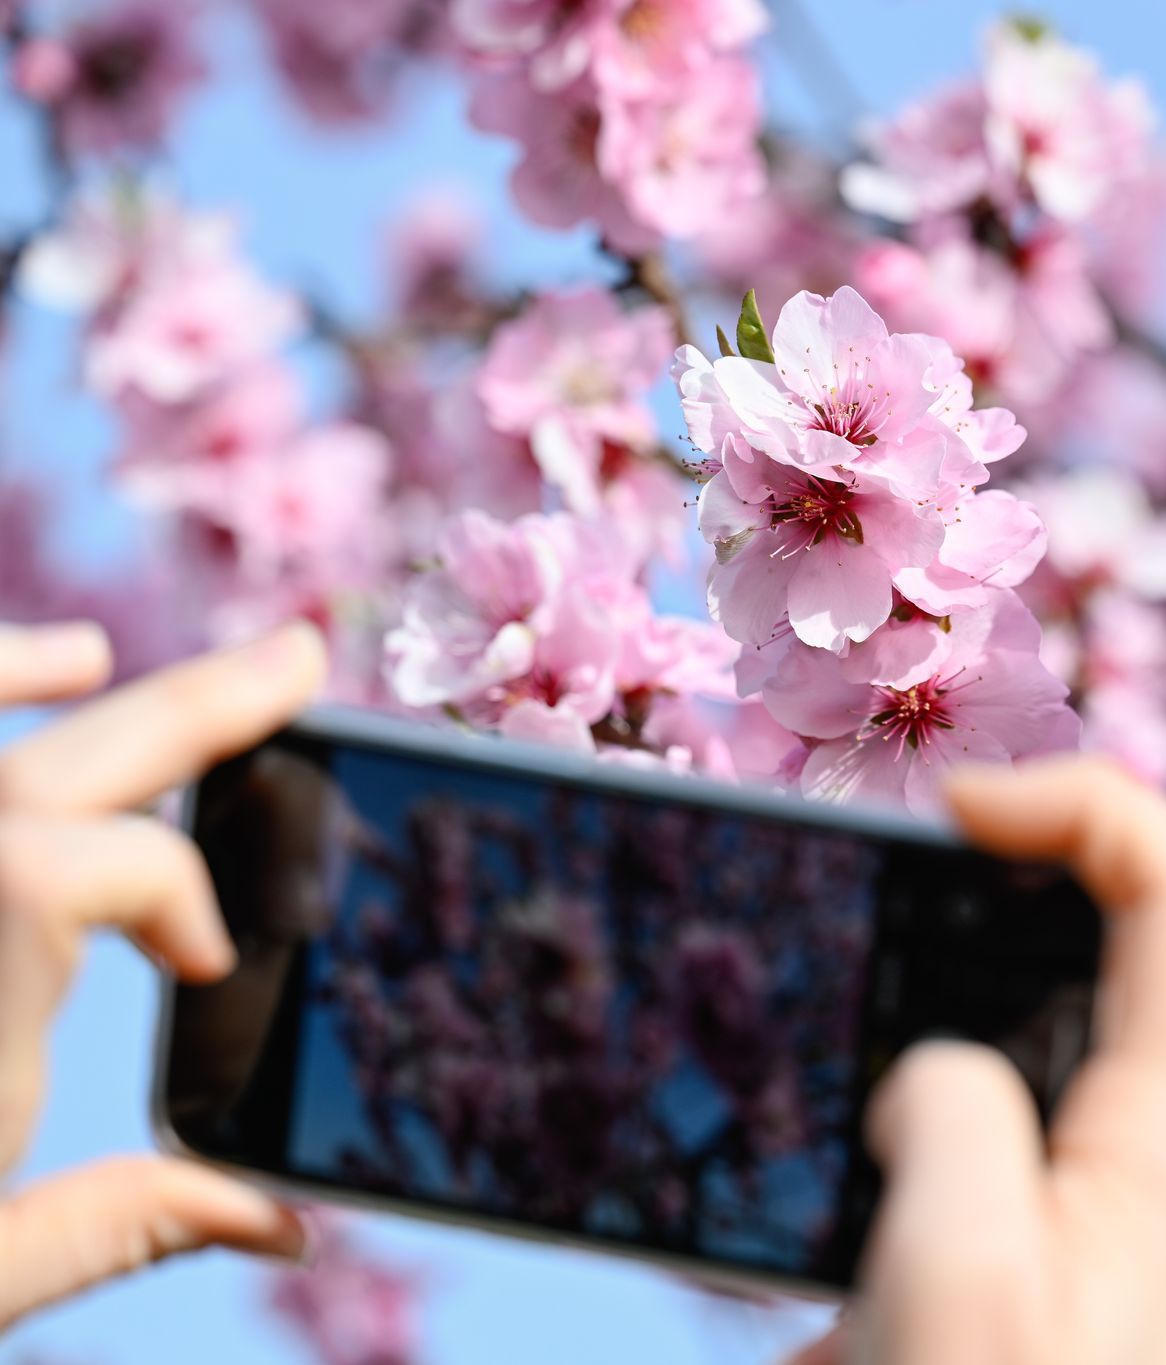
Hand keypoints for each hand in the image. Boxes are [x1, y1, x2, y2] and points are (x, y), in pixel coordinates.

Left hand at [0, 620, 327, 1330]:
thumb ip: (116, 1223)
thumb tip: (285, 1222)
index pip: (114, 867)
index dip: (185, 902)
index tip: (201, 968)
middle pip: (65, 764)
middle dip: (202, 703)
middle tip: (297, 656)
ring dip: (67, 689)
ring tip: (139, 660)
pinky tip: (51, 664)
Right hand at [794, 756, 1165, 1364]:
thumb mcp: (946, 1283)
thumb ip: (949, 1117)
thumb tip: (937, 1069)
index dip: (1084, 800)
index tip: (960, 805)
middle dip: (1097, 874)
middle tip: (967, 883)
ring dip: (1088, 977)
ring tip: (949, 996)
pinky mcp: (1163, 1298)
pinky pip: (1143, 1142)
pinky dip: (1071, 1085)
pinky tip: (963, 1151)